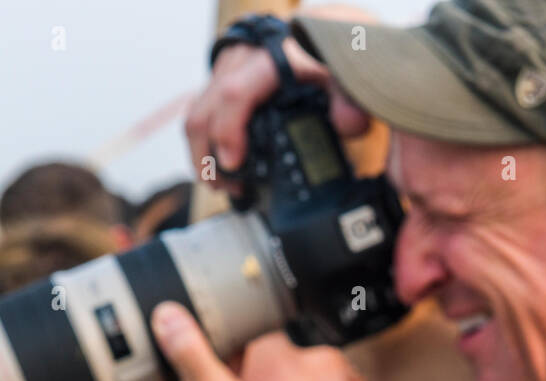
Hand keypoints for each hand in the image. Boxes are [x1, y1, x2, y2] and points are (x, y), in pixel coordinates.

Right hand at [185, 38, 367, 191]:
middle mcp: (240, 62)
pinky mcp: (220, 80)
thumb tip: (349, 125)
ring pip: (196, 114)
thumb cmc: (322, 53)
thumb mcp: (342, 72)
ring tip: (221, 182)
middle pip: (204, 112)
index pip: (235, 94)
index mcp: (268, 58)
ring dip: (201, 154)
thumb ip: (349, 98)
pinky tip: (220, 164)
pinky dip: (205, 142)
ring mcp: (225, 71)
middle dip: (207, 157)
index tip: (233, 163)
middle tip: (226, 186)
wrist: (310, 30)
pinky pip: (201, 112)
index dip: (228, 132)